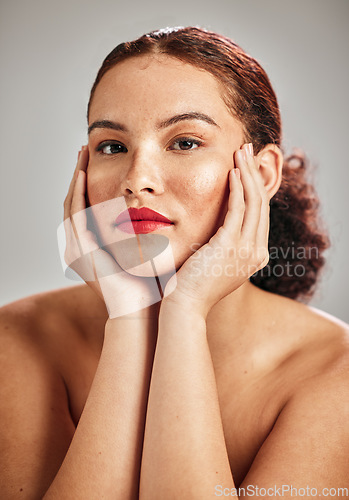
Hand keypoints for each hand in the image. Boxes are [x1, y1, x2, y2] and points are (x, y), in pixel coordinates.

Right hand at [61, 146, 172, 317]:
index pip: (87, 207)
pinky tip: (82, 174)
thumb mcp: (147, 250)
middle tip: (85, 151)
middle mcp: (81, 246)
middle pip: (74, 202)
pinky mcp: (80, 250)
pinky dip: (76, 193)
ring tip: (82, 155)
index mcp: (94, 246)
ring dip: (74, 179)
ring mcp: (77, 248)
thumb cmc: (151, 283)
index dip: (90, 184)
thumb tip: (165, 211)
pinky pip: (73, 215)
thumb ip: (148, 231)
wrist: (144, 308)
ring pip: (70, 204)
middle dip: (78, 175)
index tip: (100, 161)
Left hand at [163, 143, 269, 317]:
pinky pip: (237, 209)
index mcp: (255, 255)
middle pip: (262, 204)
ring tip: (241, 152)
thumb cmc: (194, 284)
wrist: (185, 305)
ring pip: (254, 202)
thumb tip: (219, 227)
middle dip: (255, 173)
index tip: (246, 166)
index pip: (260, 214)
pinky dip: (236, 188)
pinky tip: (232, 172)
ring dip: (247, 174)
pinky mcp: (230, 245)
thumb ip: (224, 244)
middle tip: (248, 150)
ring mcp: (246, 250)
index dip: (255, 187)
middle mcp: (256, 252)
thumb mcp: (216, 262)